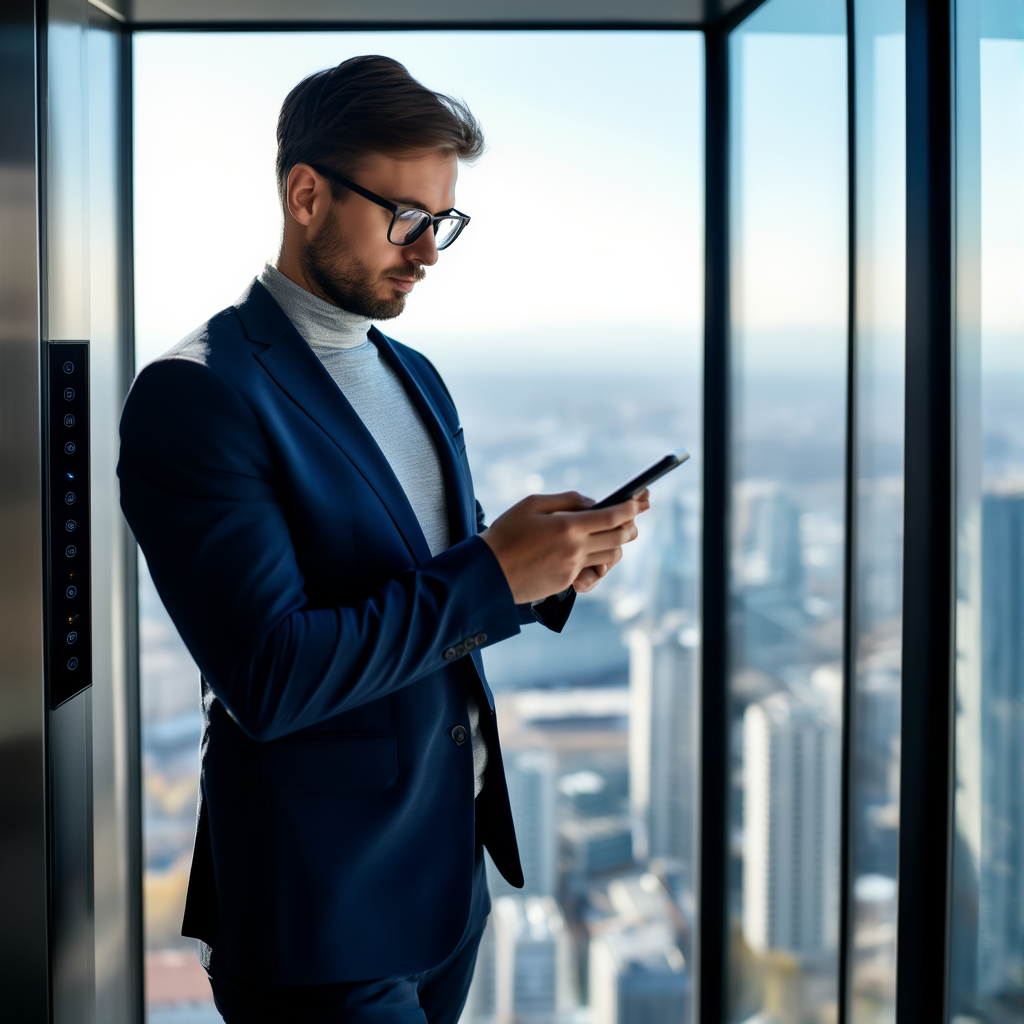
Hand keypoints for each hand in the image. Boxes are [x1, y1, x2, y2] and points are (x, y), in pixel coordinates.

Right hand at [480, 489, 649, 604]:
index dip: (630, 508)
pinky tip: (591, 554)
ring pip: (610, 557)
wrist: (487, 571)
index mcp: (568, 526)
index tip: (639, 501)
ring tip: (614, 534)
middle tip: (633, 517)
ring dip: (617, 545)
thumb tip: (592, 503)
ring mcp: (572, 569)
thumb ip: (566, 500)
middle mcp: (575, 549)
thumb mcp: (531, 504)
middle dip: (631, 526)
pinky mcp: (566, 583)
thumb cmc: (506, 533)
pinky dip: (597, 561)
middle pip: (619, 538)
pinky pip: (592, 572)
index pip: (612, 516)